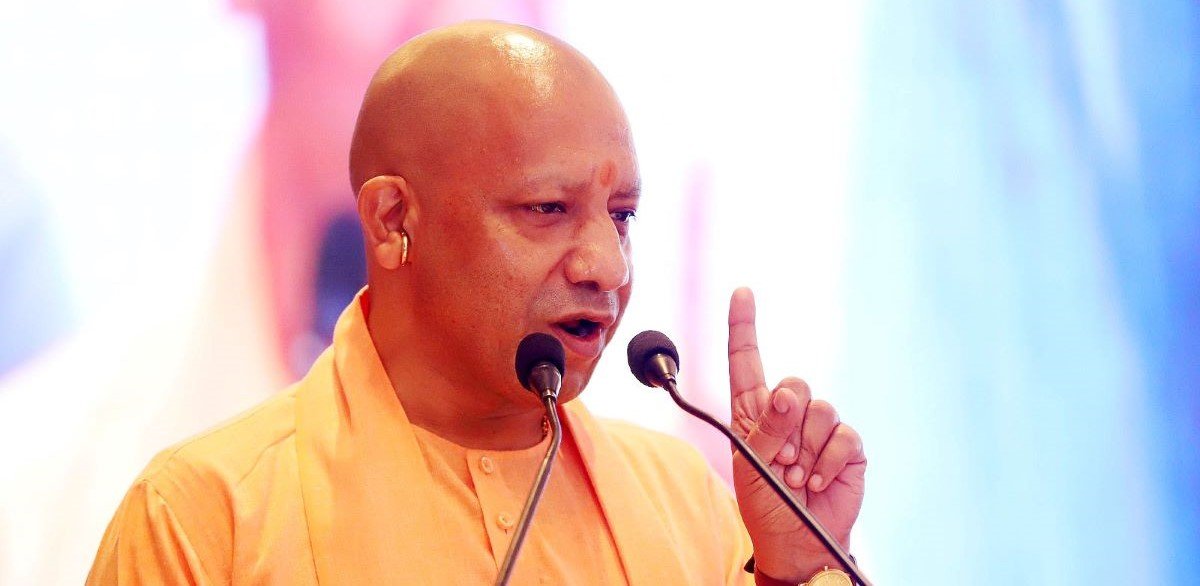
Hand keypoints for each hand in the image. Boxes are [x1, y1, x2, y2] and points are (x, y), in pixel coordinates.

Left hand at [727, 287, 865, 581]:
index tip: (742, 292)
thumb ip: (764, 429)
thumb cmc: (766, 504)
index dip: (744, 325)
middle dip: (784, 423)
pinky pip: (842, 435)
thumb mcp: (750, 467)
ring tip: (795, 476)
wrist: (798, 542)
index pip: (747, 360)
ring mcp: (820, 428)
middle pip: (793, 383)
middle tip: (778, 461)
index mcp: (753, 411)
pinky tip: (816, 481)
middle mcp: (787, 413)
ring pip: (819, 408)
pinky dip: (827, 461)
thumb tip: (787, 393)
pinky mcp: (848, 446)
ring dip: (805, 449)